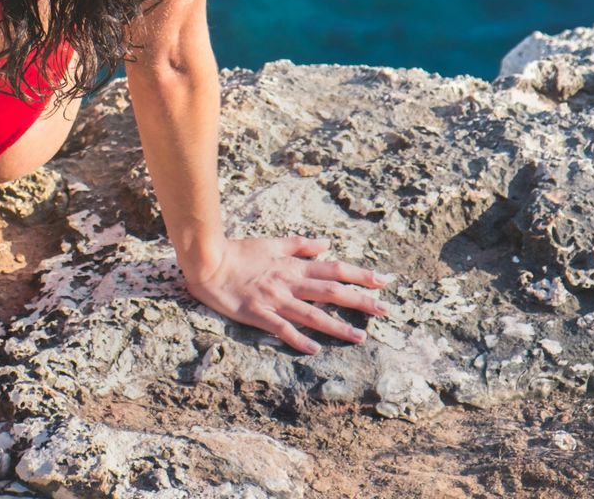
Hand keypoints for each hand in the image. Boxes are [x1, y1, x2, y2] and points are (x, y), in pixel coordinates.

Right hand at [178, 235, 392, 354]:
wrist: (207, 262)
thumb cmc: (238, 252)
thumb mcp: (271, 243)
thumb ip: (299, 245)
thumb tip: (326, 244)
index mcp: (293, 266)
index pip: (334, 269)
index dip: (360, 275)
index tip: (383, 281)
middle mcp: (289, 283)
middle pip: (331, 292)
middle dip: (360, 301)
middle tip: (386, 311)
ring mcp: (275, 300)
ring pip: (312, 314)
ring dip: (338, 326)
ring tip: (360, 337)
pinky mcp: (258, 314)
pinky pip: (282, 329)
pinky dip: (299, 339)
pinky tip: (315, 350)